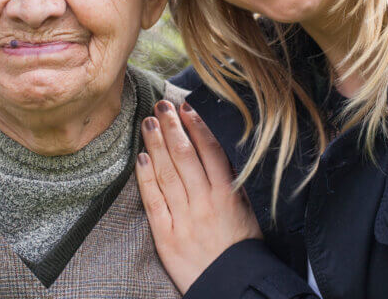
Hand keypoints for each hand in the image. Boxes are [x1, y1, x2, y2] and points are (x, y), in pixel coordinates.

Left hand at [135, 100, 262, 293]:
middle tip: (161, 106)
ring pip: (167, 173)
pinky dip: (146, 178)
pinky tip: (141, 158)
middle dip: (171, 127)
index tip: (185, 107)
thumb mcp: (246, 210)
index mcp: (228, 195)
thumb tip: (216, 151)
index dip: (196, 126)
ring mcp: (183, 219)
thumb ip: (232, 182)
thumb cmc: (241, 246)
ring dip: (156, 145)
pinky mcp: (166, 236)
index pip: (210, 151)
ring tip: (148, 123)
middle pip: (184, 157)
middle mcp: (204, 203)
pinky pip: (154, 201)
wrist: (232, 285)